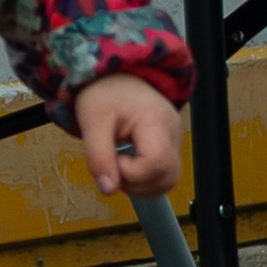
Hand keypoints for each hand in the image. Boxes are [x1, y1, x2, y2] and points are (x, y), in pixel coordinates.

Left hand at [73, 74, 183, 199]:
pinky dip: (146, 181)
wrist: (116, 76)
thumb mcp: (91, 121)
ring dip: (141, 186)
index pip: (157, 163)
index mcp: (155, 120)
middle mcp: (173, 131)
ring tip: (120, 166)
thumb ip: (98, 156)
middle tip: (113, 165)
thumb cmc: (104, 93)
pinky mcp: (172, 145)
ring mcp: (175, 139)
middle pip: (167, 176)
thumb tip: (108, 189)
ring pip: (169, 181)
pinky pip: (165, 175)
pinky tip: (129, 167)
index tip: (113, 158)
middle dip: (135, 183)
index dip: (131, 172)